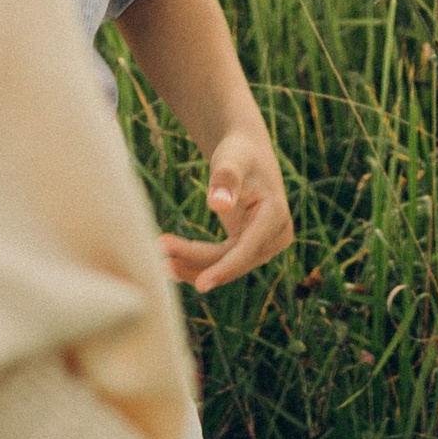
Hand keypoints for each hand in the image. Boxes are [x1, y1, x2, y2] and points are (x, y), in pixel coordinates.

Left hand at [161, 121, 292, 292]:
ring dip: (194, 265)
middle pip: (234, 259)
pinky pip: (222, 261)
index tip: (202, 285)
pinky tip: (173, 262)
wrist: (245, 153)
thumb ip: (226, 179)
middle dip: (199, 262)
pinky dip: (198, 262)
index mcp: (276, 215)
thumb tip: (218, 205)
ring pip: (226, 264)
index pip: (250, 249)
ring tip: (163, 261)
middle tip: (162, 257)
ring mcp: (263, 243)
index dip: (225, 268)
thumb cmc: (239, 153)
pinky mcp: (248, 247)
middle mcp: (275, 235)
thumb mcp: (232, 160)